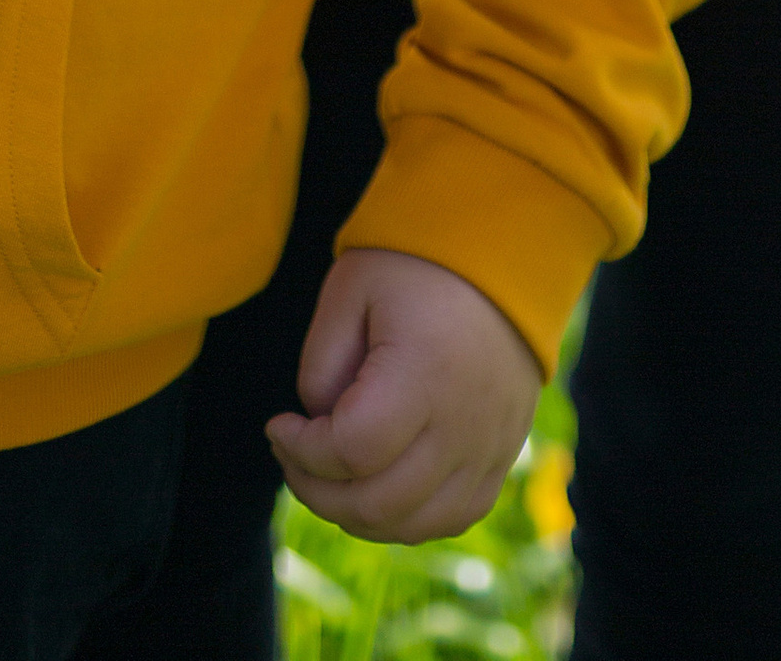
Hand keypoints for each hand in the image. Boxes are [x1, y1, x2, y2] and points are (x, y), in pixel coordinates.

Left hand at [267, 247, 541, 546]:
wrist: (500, 256)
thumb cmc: (413, 266)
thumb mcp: (349, 290)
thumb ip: (321, 364)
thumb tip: (319, 427)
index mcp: (424, 375)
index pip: (352, 451)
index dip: (301, 450)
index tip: (278, 423)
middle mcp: (463, 424)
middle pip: (379, 503)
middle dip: (317, 491)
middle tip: (292, 456)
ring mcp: (489, 448)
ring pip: (414, 524)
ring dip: (357, 514)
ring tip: (329, 476)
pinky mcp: (502, 456)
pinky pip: (452, 518)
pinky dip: (406, 519)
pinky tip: (378, 487)